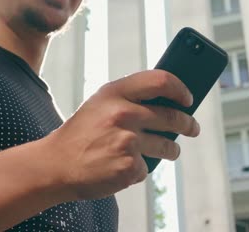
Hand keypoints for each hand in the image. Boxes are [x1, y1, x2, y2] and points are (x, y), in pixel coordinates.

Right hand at [48, 70, 199, 199]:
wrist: (56, 165)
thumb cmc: (82, 133)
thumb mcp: (100, 105)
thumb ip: (130, 99)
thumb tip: (171, 103)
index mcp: (114, 93)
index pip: (161, 81)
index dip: (180, 89)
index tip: (188, 99)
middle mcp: (123, 114)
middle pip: (172, 117)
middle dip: (188, 124)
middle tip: (192, 128)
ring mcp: (127, 141)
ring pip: (167, 146)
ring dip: (171, 150)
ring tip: (168, 151)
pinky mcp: (129, 166)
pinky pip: (148, 167)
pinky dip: (140, 168)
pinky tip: (123, 166)